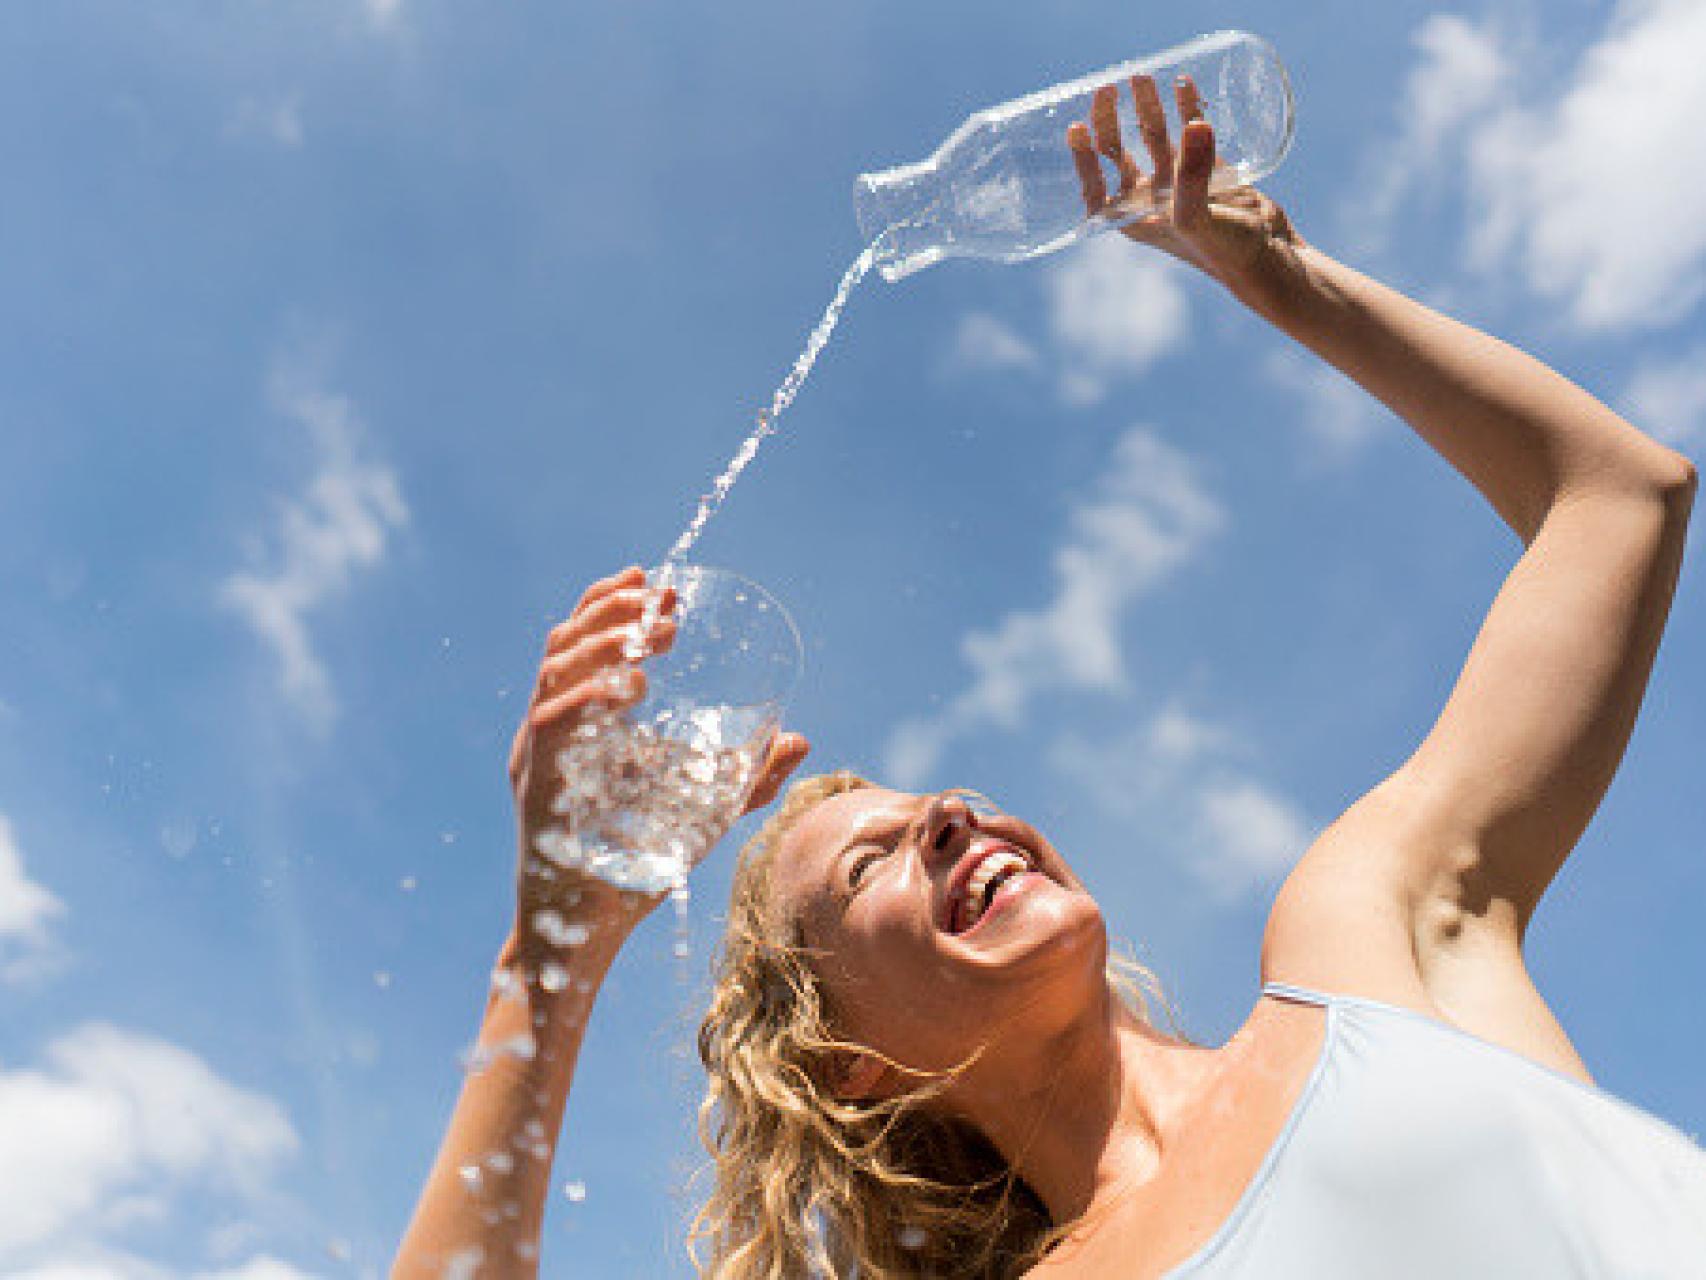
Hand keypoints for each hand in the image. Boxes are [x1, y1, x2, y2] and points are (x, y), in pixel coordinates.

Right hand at [508, 567, 810, 930]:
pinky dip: (588, 699)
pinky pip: (551, 726)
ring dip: (602, 644)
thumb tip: (800, 739)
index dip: (613, 604)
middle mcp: (551, 730)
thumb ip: (745, 779)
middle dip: (613, 612)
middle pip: (565, 644)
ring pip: (554, 673)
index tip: (656, 583)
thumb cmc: (634, 870)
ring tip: (649, 640)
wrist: (584, 933)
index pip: (583, 643)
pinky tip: (628, 690)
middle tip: (662, 606)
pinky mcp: (538, 788)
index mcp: (578, 723)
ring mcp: (539, 756)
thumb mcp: (700, 813)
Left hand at [1067, 75, 1308, 316]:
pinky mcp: (1206, 169)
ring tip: (1141, 77)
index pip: (1095, 189)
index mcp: (1134, 220)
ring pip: (1152, 138)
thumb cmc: (1226, 252)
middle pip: (1117, 155)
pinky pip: (1189, 132)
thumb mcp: (1199, 220)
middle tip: (1108, 88)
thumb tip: (1196, 125)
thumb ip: (1192, 178)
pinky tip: (1182, 84)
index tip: (1076, 128)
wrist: (1270, 256)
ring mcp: (1177, 183)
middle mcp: (1149, 201)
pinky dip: (1185, 109)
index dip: (1082, 160)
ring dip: (1145, 108)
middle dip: (1109, 122)